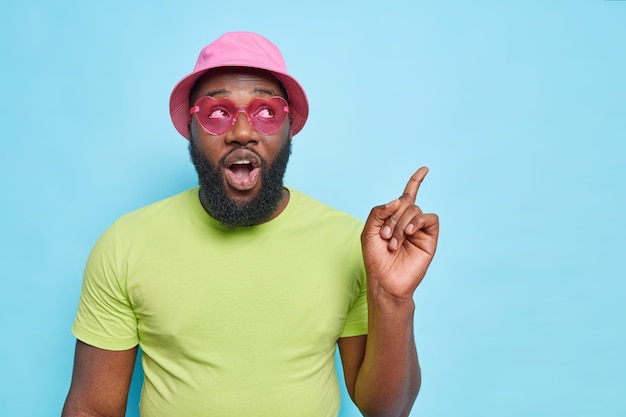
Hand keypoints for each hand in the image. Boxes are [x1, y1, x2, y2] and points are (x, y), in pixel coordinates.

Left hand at [361, 167, 438, 299]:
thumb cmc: (375, 258)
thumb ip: (379, 211)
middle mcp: (409, 222)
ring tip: (394, 242)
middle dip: (393, 216)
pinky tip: (409, 233)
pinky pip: (429, 218)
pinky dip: (417, 221)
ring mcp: (420, 230)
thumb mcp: (369, 230)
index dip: (416, 182)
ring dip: (401, 224)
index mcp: (395, 219)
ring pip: (415, 210)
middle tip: (385, 236)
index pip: (408, 196)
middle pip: (405, 202)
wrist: (385, 281)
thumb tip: (399, 199)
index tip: (425, 169)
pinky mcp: (430, 238)